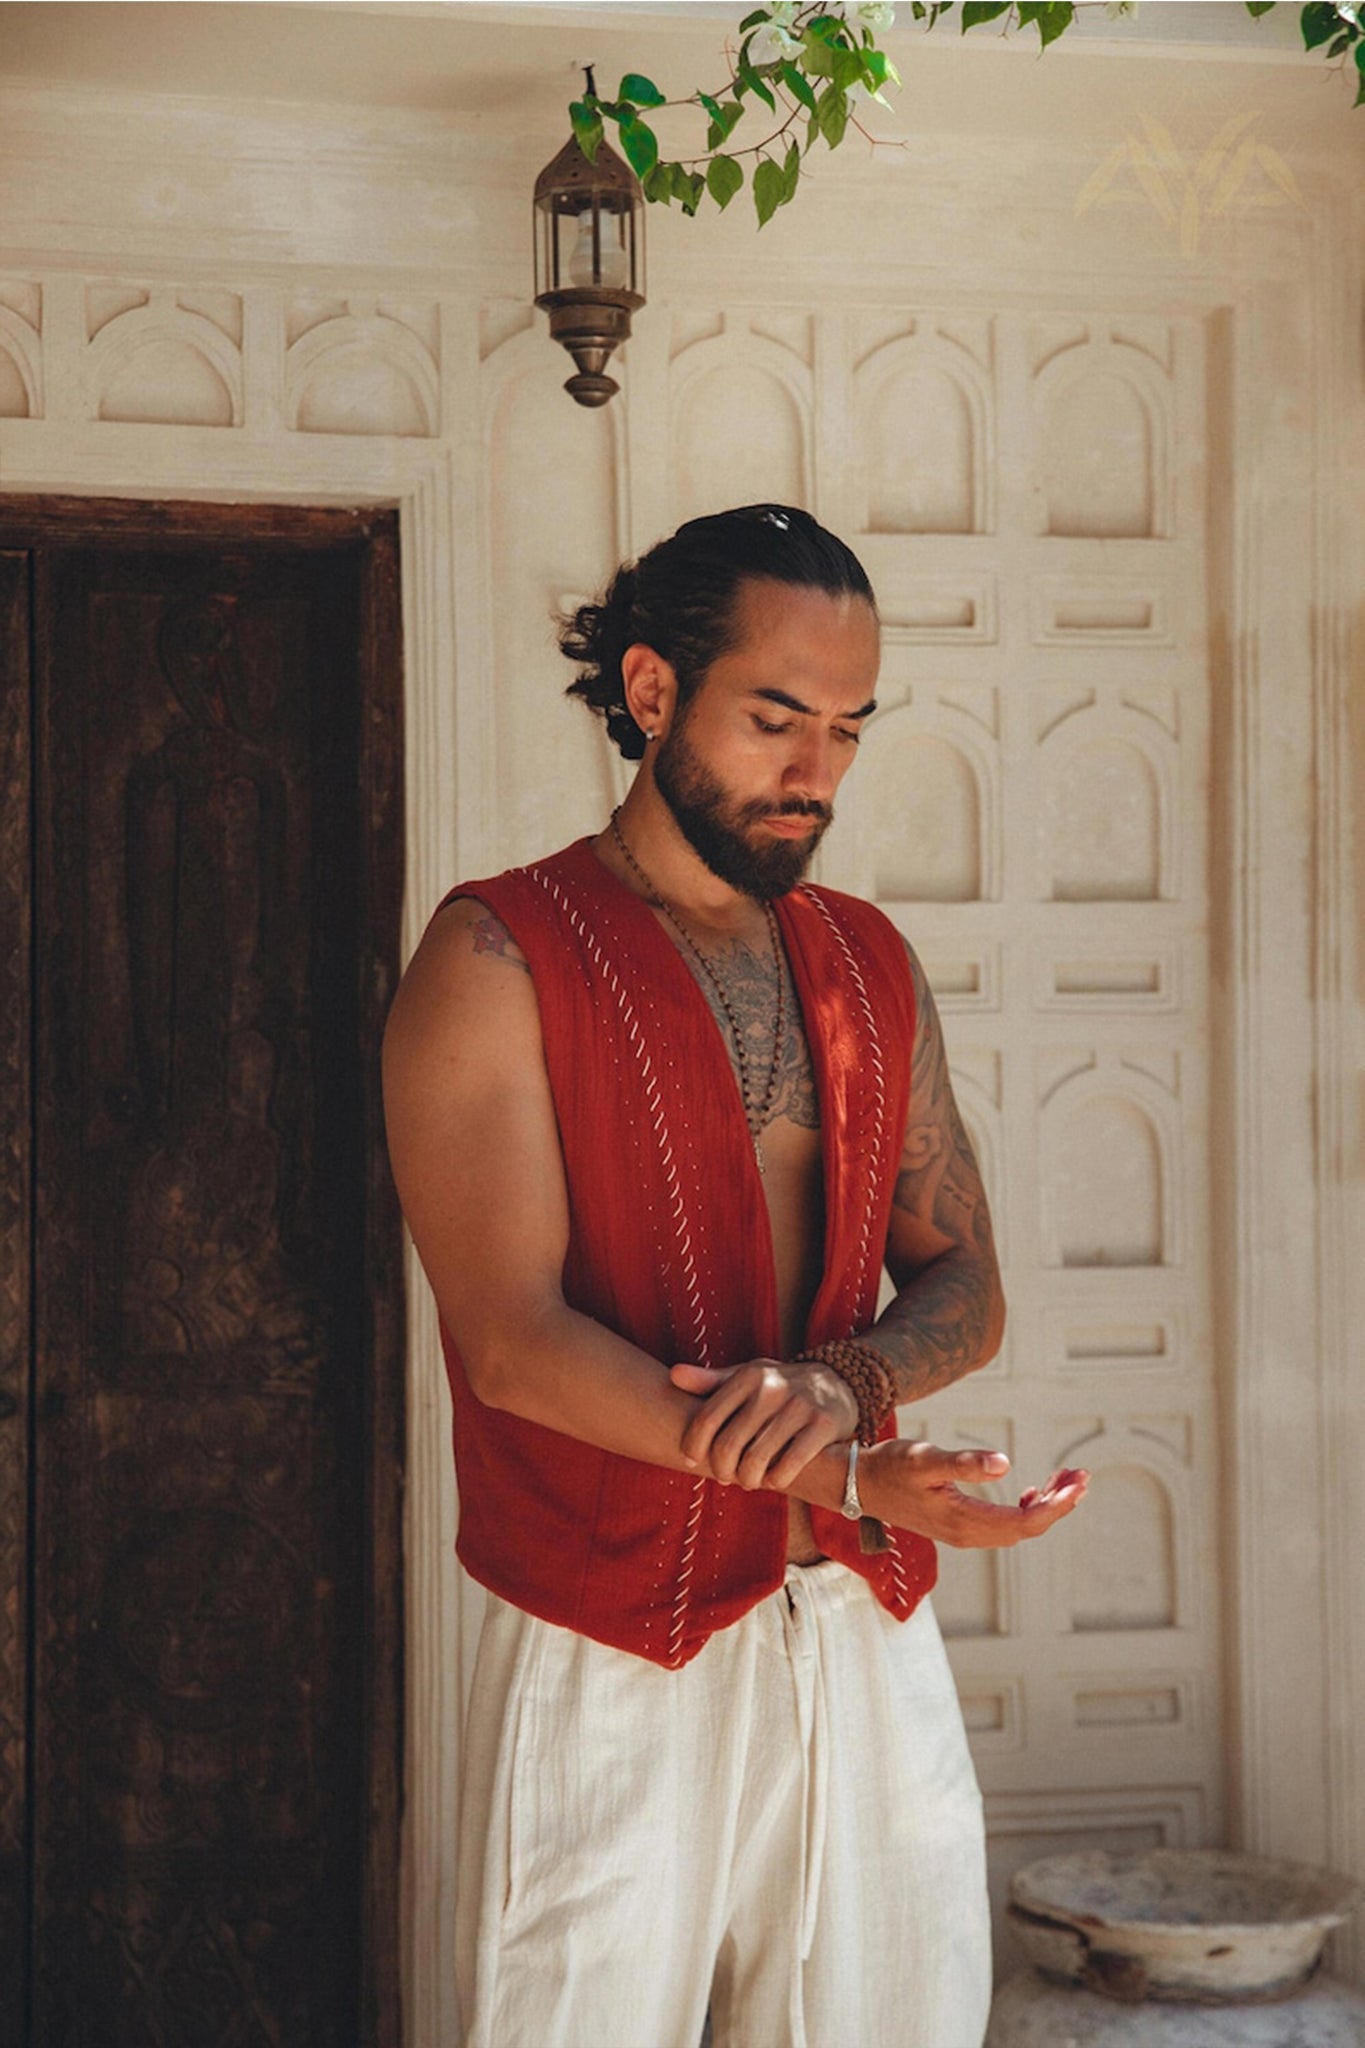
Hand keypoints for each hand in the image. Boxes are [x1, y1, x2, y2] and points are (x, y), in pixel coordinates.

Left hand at [669, 1359, 858, 1489]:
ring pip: (756, 1461)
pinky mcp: (823, 1426)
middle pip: (728, 1445)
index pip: (706, 1419)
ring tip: (748, 1480)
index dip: (693, 1447)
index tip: (693, 1461)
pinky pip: (788, 1467)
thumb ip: (710, 1381)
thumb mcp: (747, 1377)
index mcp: (748, 1376)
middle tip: (725, 1476)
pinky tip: (773, 1479)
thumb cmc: (779, 1386)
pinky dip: (775, 1481)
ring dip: (747, 1479)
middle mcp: (772, 1388)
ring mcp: (799, 1406)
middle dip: (721, 1469)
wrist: (839, 1383)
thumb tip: (673, 1376)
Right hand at [859, 1440, 1088, 1548]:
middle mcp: (968, 1534)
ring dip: (1045, 1506)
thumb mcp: (926, 1458)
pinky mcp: (958, 1525)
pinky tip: (1029, 1492)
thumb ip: (965, 1463)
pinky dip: (1025, 1509)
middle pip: (1028, 1527)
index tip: (1078, 1482)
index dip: (1057, 1504)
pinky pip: (1003, 1525)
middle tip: (1081, 1476)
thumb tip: (1006, 1464)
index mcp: (965, 1520)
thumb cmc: (890, 1467)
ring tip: (1065, 1480)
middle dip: (1059, 1503)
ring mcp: (963, 1532)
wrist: (856, 1484)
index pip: (1026, 1521)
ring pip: (1018, 1527)